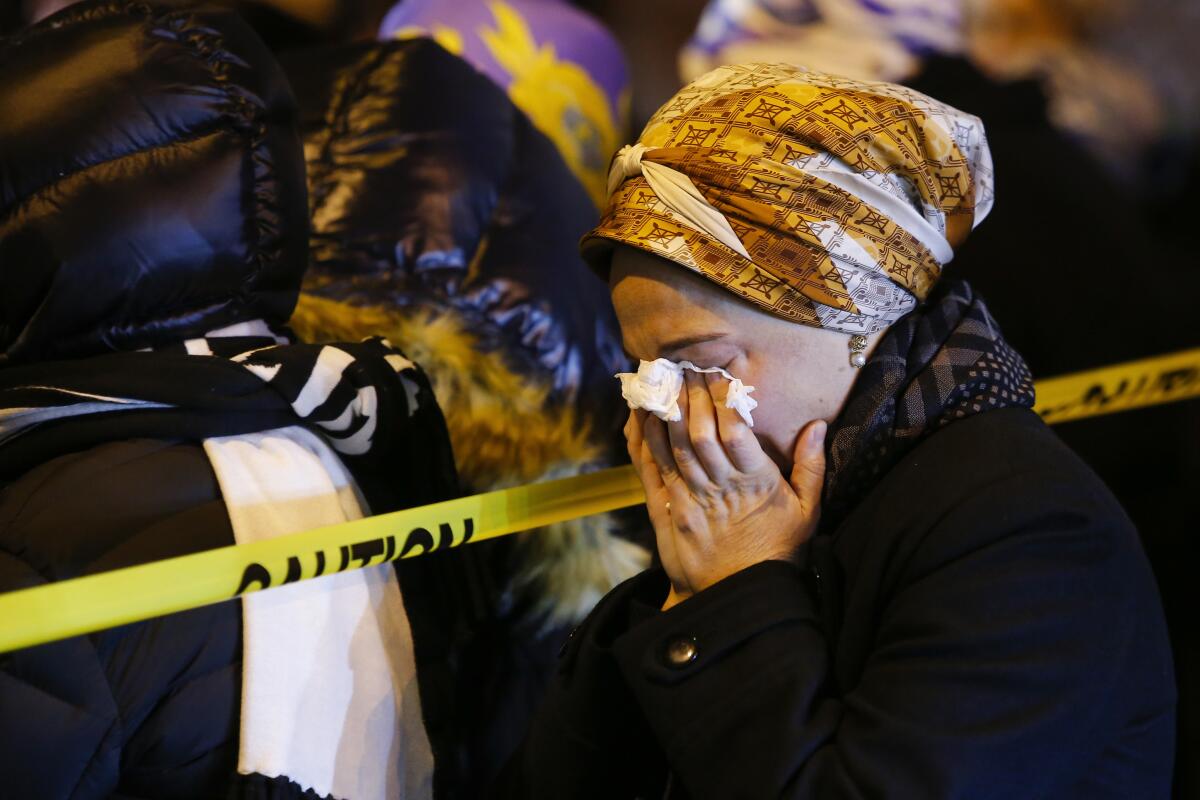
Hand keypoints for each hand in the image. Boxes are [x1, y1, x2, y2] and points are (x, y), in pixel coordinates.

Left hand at [625, 372, 825, 610]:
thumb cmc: (776, 551)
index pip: (735, 432)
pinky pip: (650, 468)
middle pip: (699, 433)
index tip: (717, 373)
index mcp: (754, 483)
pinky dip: (642, 439)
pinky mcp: (665, 510)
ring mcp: (688, 498)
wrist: (736, 598)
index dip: (723, 400)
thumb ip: (812, 467)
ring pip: (671, 446)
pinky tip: (639, 414)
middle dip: (691, 395)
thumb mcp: (807, 513)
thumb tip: (818, 425)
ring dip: (664, 410)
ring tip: (660, 379)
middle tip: (685, 366)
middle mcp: (718, 487)